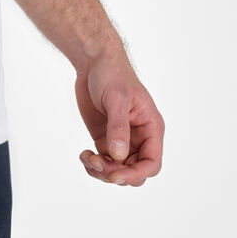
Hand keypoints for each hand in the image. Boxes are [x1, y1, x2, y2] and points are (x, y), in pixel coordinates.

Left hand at [74, 47, 164, 186]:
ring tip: (87, 157)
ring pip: (118, 171)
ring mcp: (122, 140)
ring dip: (102, 171)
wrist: (93, 62)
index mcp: (151, 128)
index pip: (152, 163)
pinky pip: (104, 162)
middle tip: (96, 162)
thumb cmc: (112, 74)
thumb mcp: (117, 99)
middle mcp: (139, 138)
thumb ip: (118, 127)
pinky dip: (93, 165)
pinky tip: (84, 155)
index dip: (136, 174)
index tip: (115, 176)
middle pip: (134, 172)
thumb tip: (118, 156)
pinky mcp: (105, 139)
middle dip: (115, 174)